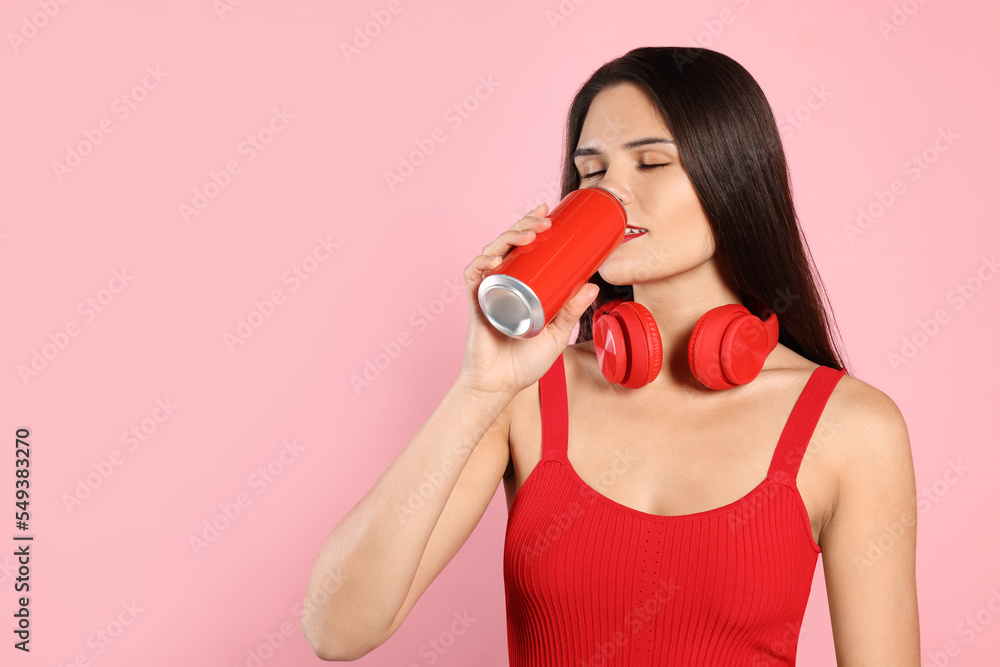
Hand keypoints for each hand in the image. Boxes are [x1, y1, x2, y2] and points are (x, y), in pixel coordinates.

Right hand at [459, 203, 599, 397]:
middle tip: (544, 221)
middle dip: (524, 226)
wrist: (501, 386)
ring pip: (491, 253)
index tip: (548, 214)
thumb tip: (593, 285)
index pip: (522, 249)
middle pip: (508, 245)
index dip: (531, 227)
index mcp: (518, 285)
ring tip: (529, 235)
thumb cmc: (524, 362)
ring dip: (508, 238)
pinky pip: (473, 276)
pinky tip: (496, 258)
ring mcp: (487, 291)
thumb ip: (572, 312)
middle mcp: (500, 283)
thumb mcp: (557, 334)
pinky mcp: (475, 304)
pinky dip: (481, 263)